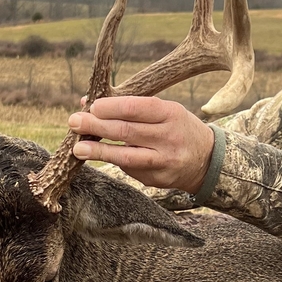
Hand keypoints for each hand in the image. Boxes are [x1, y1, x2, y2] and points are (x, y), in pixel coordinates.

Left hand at [68, 97, 214, 193]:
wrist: (206, 159)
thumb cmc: (177, 127)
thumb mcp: (164, 111)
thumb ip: (130, 107)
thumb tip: (88, 102)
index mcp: (171, 113)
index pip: (135, 108)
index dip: (110, 107)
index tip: (91, 106)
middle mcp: (169, 137)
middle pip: (126, 131)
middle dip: (96, 126)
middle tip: (74, 122)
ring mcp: (164, 160)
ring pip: (125, 156)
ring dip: (98, 151)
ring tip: (78, 148)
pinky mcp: (159, 179)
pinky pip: (130, 169)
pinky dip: (114, 160)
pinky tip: (101, 155)